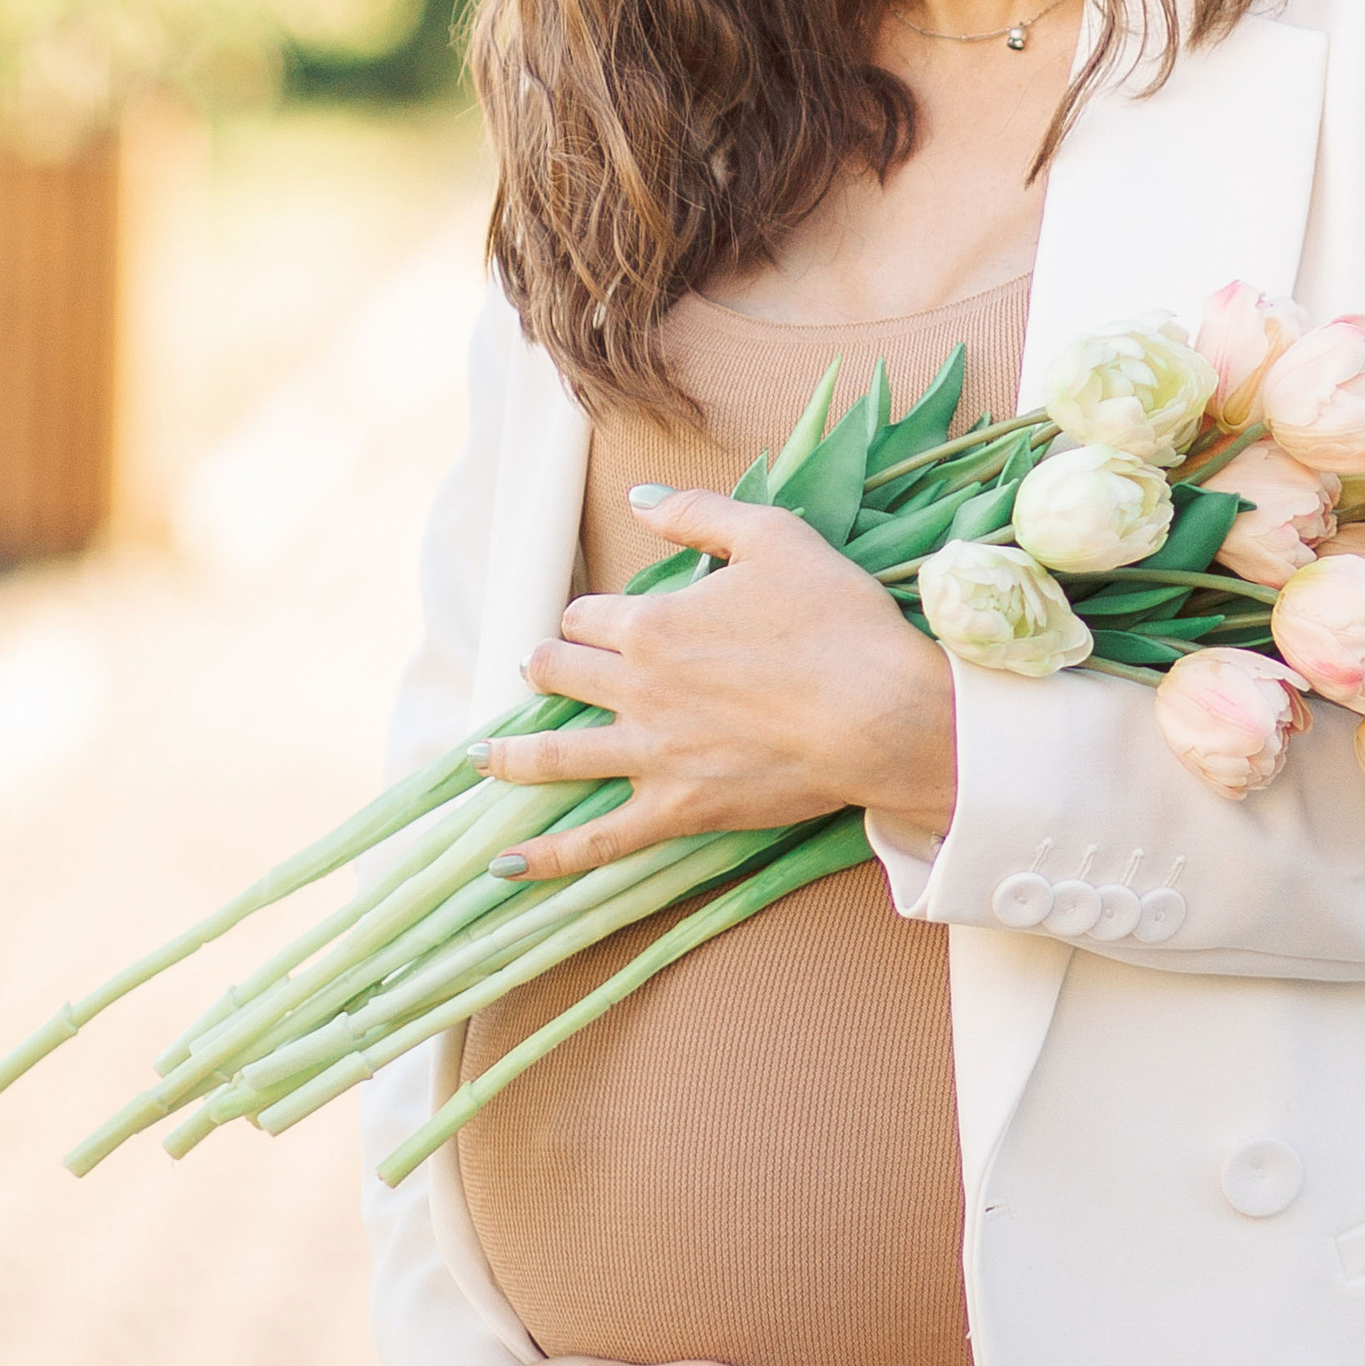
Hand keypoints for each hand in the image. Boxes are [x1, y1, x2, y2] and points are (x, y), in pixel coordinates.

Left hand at [482, 493, 955, 879]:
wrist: (883, 712)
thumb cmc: (838, 620)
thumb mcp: (774, 537)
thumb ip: (698, 513)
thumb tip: (637, 499)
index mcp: (652, 623)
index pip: (588, 614)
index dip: (591, 614)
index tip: (600, 619)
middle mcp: (636, 688)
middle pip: (560, 673)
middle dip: (545, 668)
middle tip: (542, 672)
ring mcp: (650, 754)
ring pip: (554, 754)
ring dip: (510, 755)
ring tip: (481, 757)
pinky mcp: (676, 808)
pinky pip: (597, 841)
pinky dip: (549, 857)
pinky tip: (504, 866)